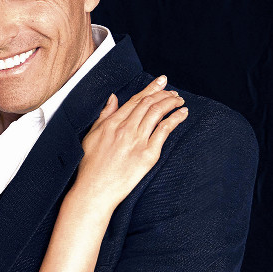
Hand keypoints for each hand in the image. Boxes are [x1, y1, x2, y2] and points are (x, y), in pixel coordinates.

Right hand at [77, 76, 187, 208]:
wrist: (94, 190)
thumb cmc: (90, 167)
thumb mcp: (91, 136)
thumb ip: (104, 116)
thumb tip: (112, 98)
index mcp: (112, 123)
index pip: (136, 100)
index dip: (151, 88)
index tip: (161, 81)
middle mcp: (126, 129)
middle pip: (149, 103)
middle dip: (164, 93)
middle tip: (173, 92)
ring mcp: (137, 141)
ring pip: (158, 113)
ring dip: (171, 103)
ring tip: (179, 101)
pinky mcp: (148, 154)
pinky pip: (164, 131)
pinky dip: (175, 119)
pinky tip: (182, 114)